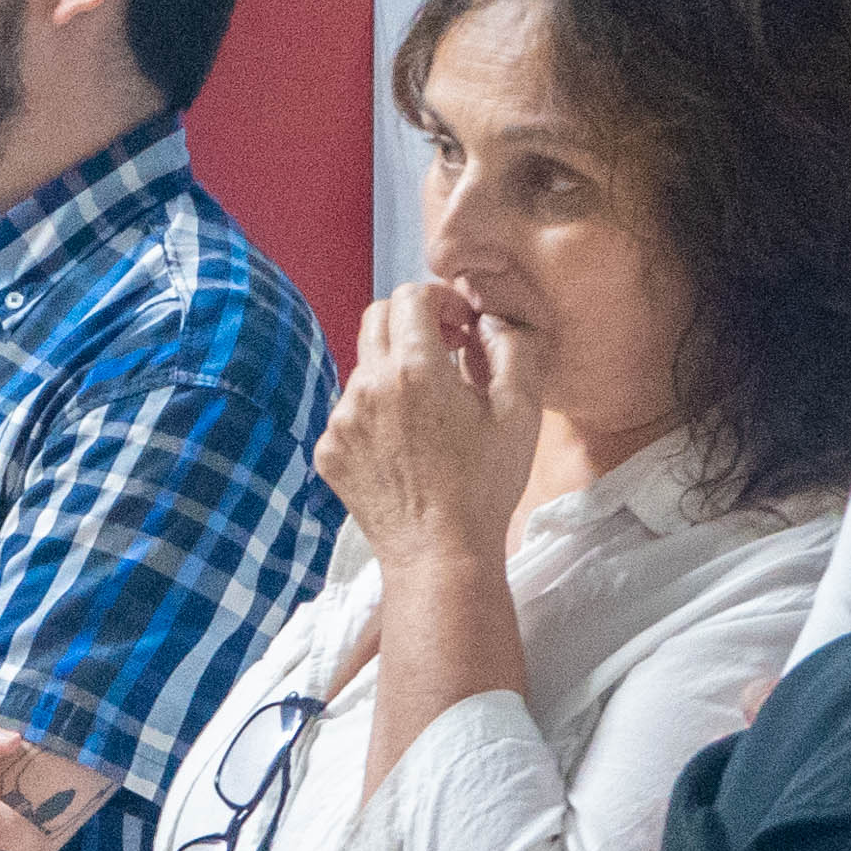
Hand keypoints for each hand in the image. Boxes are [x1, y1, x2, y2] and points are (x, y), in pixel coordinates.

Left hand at [314, 277, 546, 569]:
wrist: (439, 555)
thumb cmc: (486, 486)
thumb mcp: (521, 412)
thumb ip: (512, 348)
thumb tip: (490, 321)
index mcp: (415, 370)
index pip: (411, 296)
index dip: (441, 300)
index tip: (461, 326)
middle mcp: (368, 387)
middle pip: (378, 318)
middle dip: (413, 321)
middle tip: (446, 349)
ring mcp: (341, 420)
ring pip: (364, 366)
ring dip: (396, 370)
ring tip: (430, 410)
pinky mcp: (329, 450)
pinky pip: (349, 411)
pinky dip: (376, 412)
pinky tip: (406, 444)